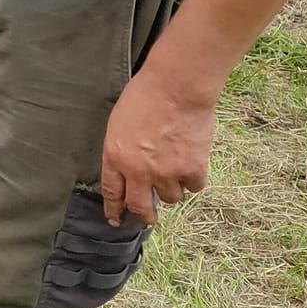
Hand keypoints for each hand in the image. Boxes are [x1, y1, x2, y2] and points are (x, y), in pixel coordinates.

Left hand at [100, 65, 215, 224]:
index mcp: (116, 157)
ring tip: (176, 171)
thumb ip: (121, 149)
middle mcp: (139, 171)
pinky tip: (193, 164)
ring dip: (173, 189)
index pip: (112, 192)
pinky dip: (194, 179)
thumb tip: (128, 167)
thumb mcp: (119, 122)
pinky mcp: (192, 169)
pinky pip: (194, 187)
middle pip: (140, 207)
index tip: (116, 219)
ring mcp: (167, 173)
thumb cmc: (145, 95)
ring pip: (171, 198)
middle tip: (150, 218)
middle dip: (145, 216)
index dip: (114, 209)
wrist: (176, 87)